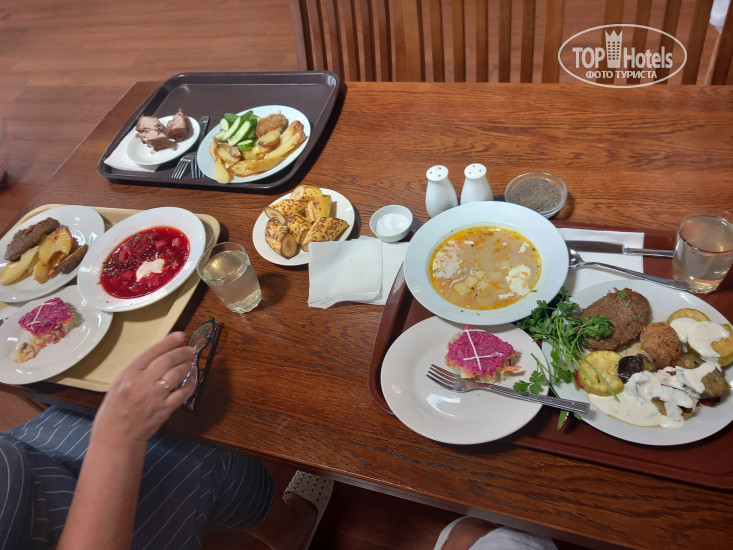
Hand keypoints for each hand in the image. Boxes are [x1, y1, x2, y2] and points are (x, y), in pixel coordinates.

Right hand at [91, 332, 194, 446]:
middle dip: (182, 352)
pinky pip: (182, 393)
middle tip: (191, 350)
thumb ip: (137, 370)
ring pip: (177, 374)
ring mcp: (155, 396)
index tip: (181, 335)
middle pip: (168, 360)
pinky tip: (192, 380)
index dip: (168, 342)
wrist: (116, 436)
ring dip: (188, 366)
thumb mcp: (119, 383)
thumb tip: (159, 356)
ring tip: (191, 364)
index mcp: (128, 374)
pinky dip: (190, 385)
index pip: (152, 352)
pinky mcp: (165, 409)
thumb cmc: (114, 409)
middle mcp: (142, 382)